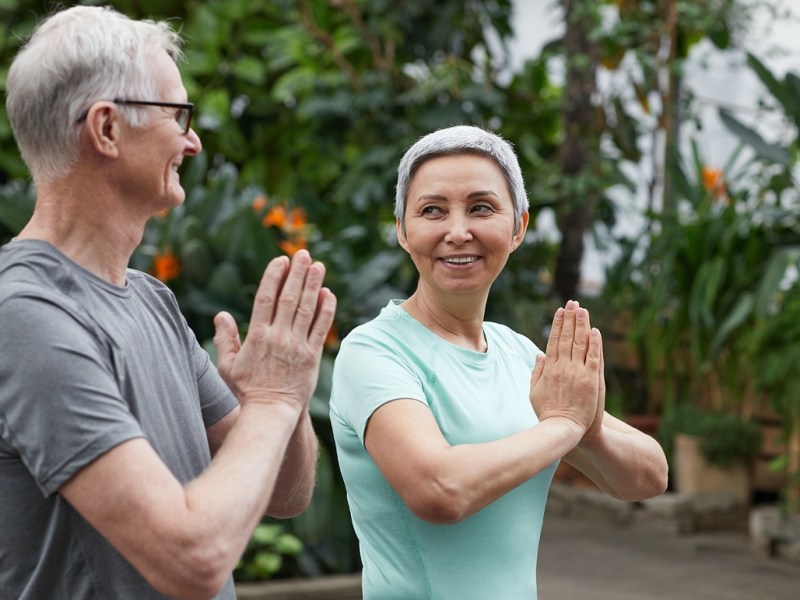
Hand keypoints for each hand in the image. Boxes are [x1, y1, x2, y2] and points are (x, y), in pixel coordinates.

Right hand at [213, 250, 336, 411]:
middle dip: (297, 273)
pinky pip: (320, 329)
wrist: (271, 413)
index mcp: (257, 336)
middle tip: (304, 254)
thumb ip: (226, 339)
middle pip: (289, 298)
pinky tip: (328, 294)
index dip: (274, 276)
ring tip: (318, 266)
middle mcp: (278, 337)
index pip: (266, 298)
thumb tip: (221, 315)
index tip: (281, 261)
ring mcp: (297, 346)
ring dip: (313, 285)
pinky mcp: (312, 356)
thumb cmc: (246, 390)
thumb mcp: (227, 365)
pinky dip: (326, 310)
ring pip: (306, 309)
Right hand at [530, 300, 601, 433]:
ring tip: (582, 310)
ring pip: (580, 343)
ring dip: (581, 325)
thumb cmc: (547, 412)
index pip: (553, 341)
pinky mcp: (591, 380)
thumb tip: (540, 354)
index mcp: (549, 369)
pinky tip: (594, 330)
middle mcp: (563, 367)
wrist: (562, 428)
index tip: (560, 311)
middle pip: (566, 338)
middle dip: (570, 319)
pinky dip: (594, 343)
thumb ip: (536, 372)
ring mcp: (578, 373)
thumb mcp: (534, 391)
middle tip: (572, 303)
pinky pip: (593, 357)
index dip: (557, 325)